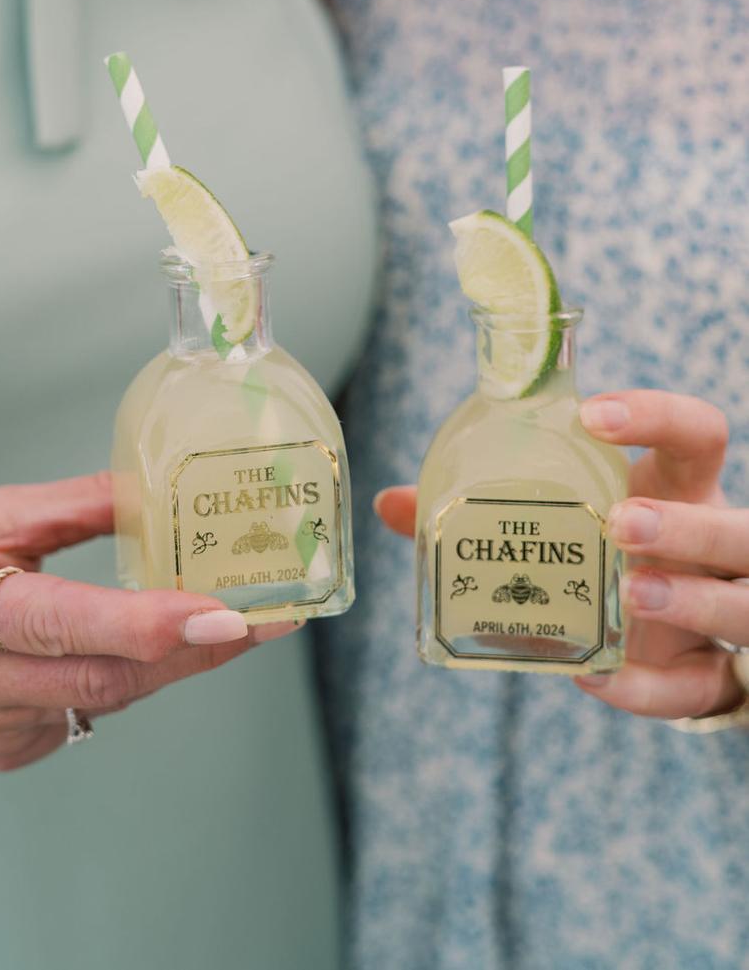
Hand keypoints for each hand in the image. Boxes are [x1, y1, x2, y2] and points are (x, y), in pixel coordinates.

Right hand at [0, 474, 296, 769]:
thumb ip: (80, 505)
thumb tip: (160, 491)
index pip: (59, 622)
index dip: (144, 623)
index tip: (221, 615)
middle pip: (99, 676)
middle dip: (190, 649)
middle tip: (261, 620)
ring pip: (103, 699)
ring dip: (168, 663)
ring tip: (223, 625)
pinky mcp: (4, 754)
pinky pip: (86, 717)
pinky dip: (123, 680)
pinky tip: (135, 650)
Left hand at [374, 390, 741, 720]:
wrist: (660, 643)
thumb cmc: (609, 556)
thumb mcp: (567, 521)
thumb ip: (486, 512)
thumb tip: (392, 503)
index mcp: (680, 489)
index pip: (698, 433)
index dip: (658, 416)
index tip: (592, 416)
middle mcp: (714, 545)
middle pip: (739, 527)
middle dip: (685, 524)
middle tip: (620, 522)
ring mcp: (723, 610)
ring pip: (745, 603)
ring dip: (692, 599)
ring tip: (631, 594)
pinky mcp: (709, 678)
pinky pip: (696, 691)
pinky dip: (646, 691)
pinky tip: (593, 679)